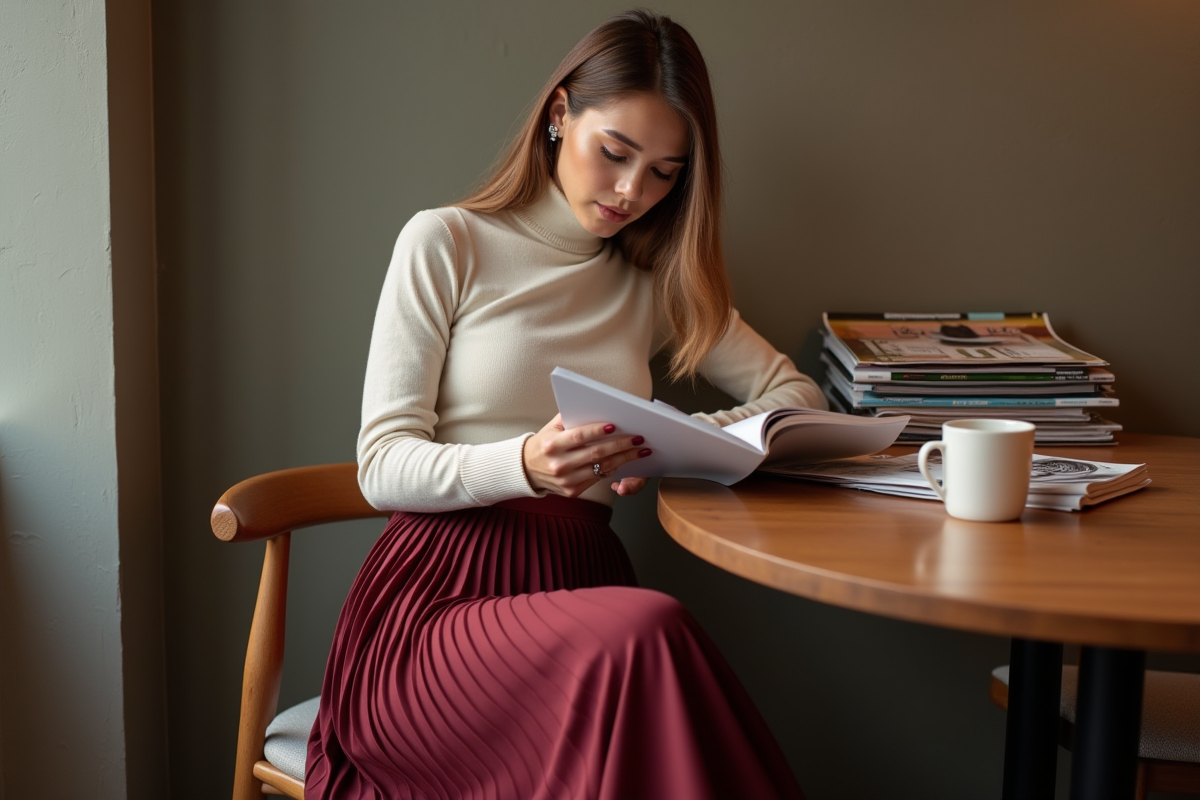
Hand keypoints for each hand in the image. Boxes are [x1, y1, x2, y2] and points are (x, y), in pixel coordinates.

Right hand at [523, 414, 651, 497]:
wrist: (527, 470)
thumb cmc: (544, 444)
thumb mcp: (551, 428)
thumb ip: (570, 417)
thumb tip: (596, 406)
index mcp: (552, 445)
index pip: (579, 436)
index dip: (598, 430)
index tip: (615, 425)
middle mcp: (559, 464)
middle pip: (596, 453)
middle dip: (621, 445)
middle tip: (638, 438)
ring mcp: (566, 480)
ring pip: (601, 467)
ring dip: (623, 459)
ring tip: (639, 450)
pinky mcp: (572, 491)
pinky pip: (597, 478)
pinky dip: (612, 469)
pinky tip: (623, 461)